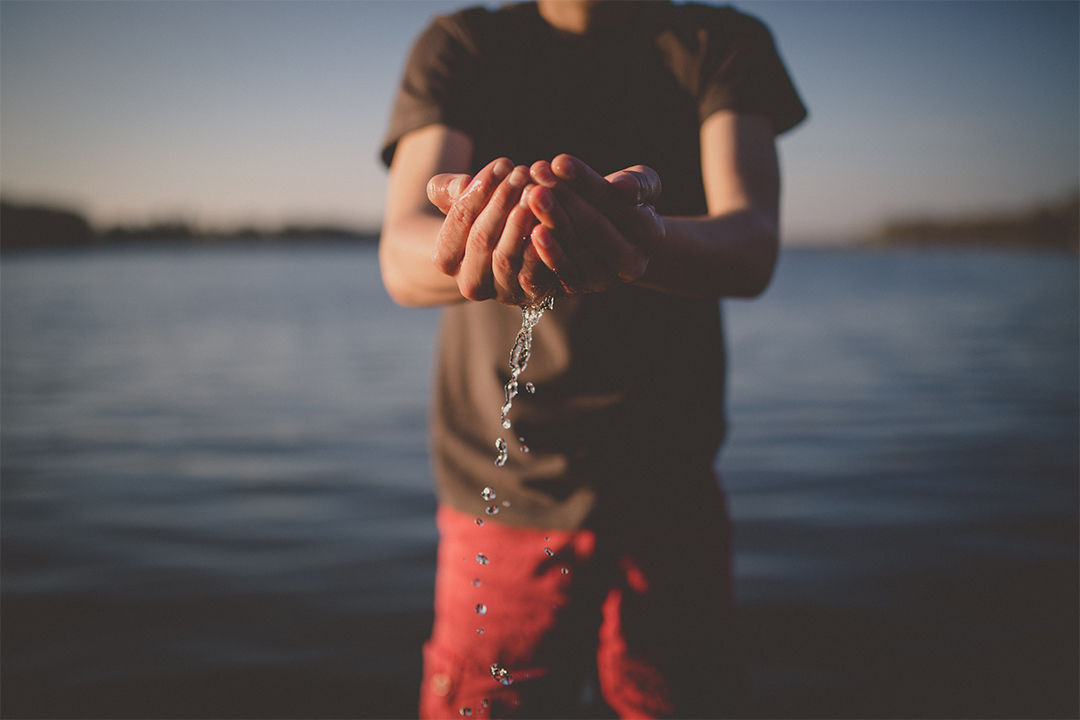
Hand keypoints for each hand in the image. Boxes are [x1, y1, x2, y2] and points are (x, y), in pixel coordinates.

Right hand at [427, 157, 558, 304]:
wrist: (502, 253)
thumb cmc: (476, 217)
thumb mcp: (457, 200)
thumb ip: (449, 188)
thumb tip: (464, 185)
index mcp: (445, 259)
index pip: (459, 220)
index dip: (479, 190)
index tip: (502, 163)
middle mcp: (469, 282)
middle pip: (481, 239)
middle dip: (502, 201)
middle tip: (522, 173)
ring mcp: (499, 292)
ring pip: (506, 257)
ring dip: (521, 222)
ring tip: (535, 191)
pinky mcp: (528, 297)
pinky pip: (533, 275)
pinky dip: (540, 248)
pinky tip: (548, 220)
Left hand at [525, 155, 664, 293]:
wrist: (613, 236)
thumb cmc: (623, 201)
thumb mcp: (640, 186)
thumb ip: (639, 183)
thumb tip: (623, 186)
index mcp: (651, 234)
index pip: (614, 202)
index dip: (586, 181)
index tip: (560, 161)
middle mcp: (633, 262)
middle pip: (594, 227)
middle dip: (565, 197)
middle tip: (538, 173)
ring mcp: (606, 279)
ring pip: (576, 247)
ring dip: (551, 219)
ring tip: (531, 194)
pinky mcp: (581, 288)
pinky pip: (563, 270)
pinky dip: (548, 251)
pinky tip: (532, 230)